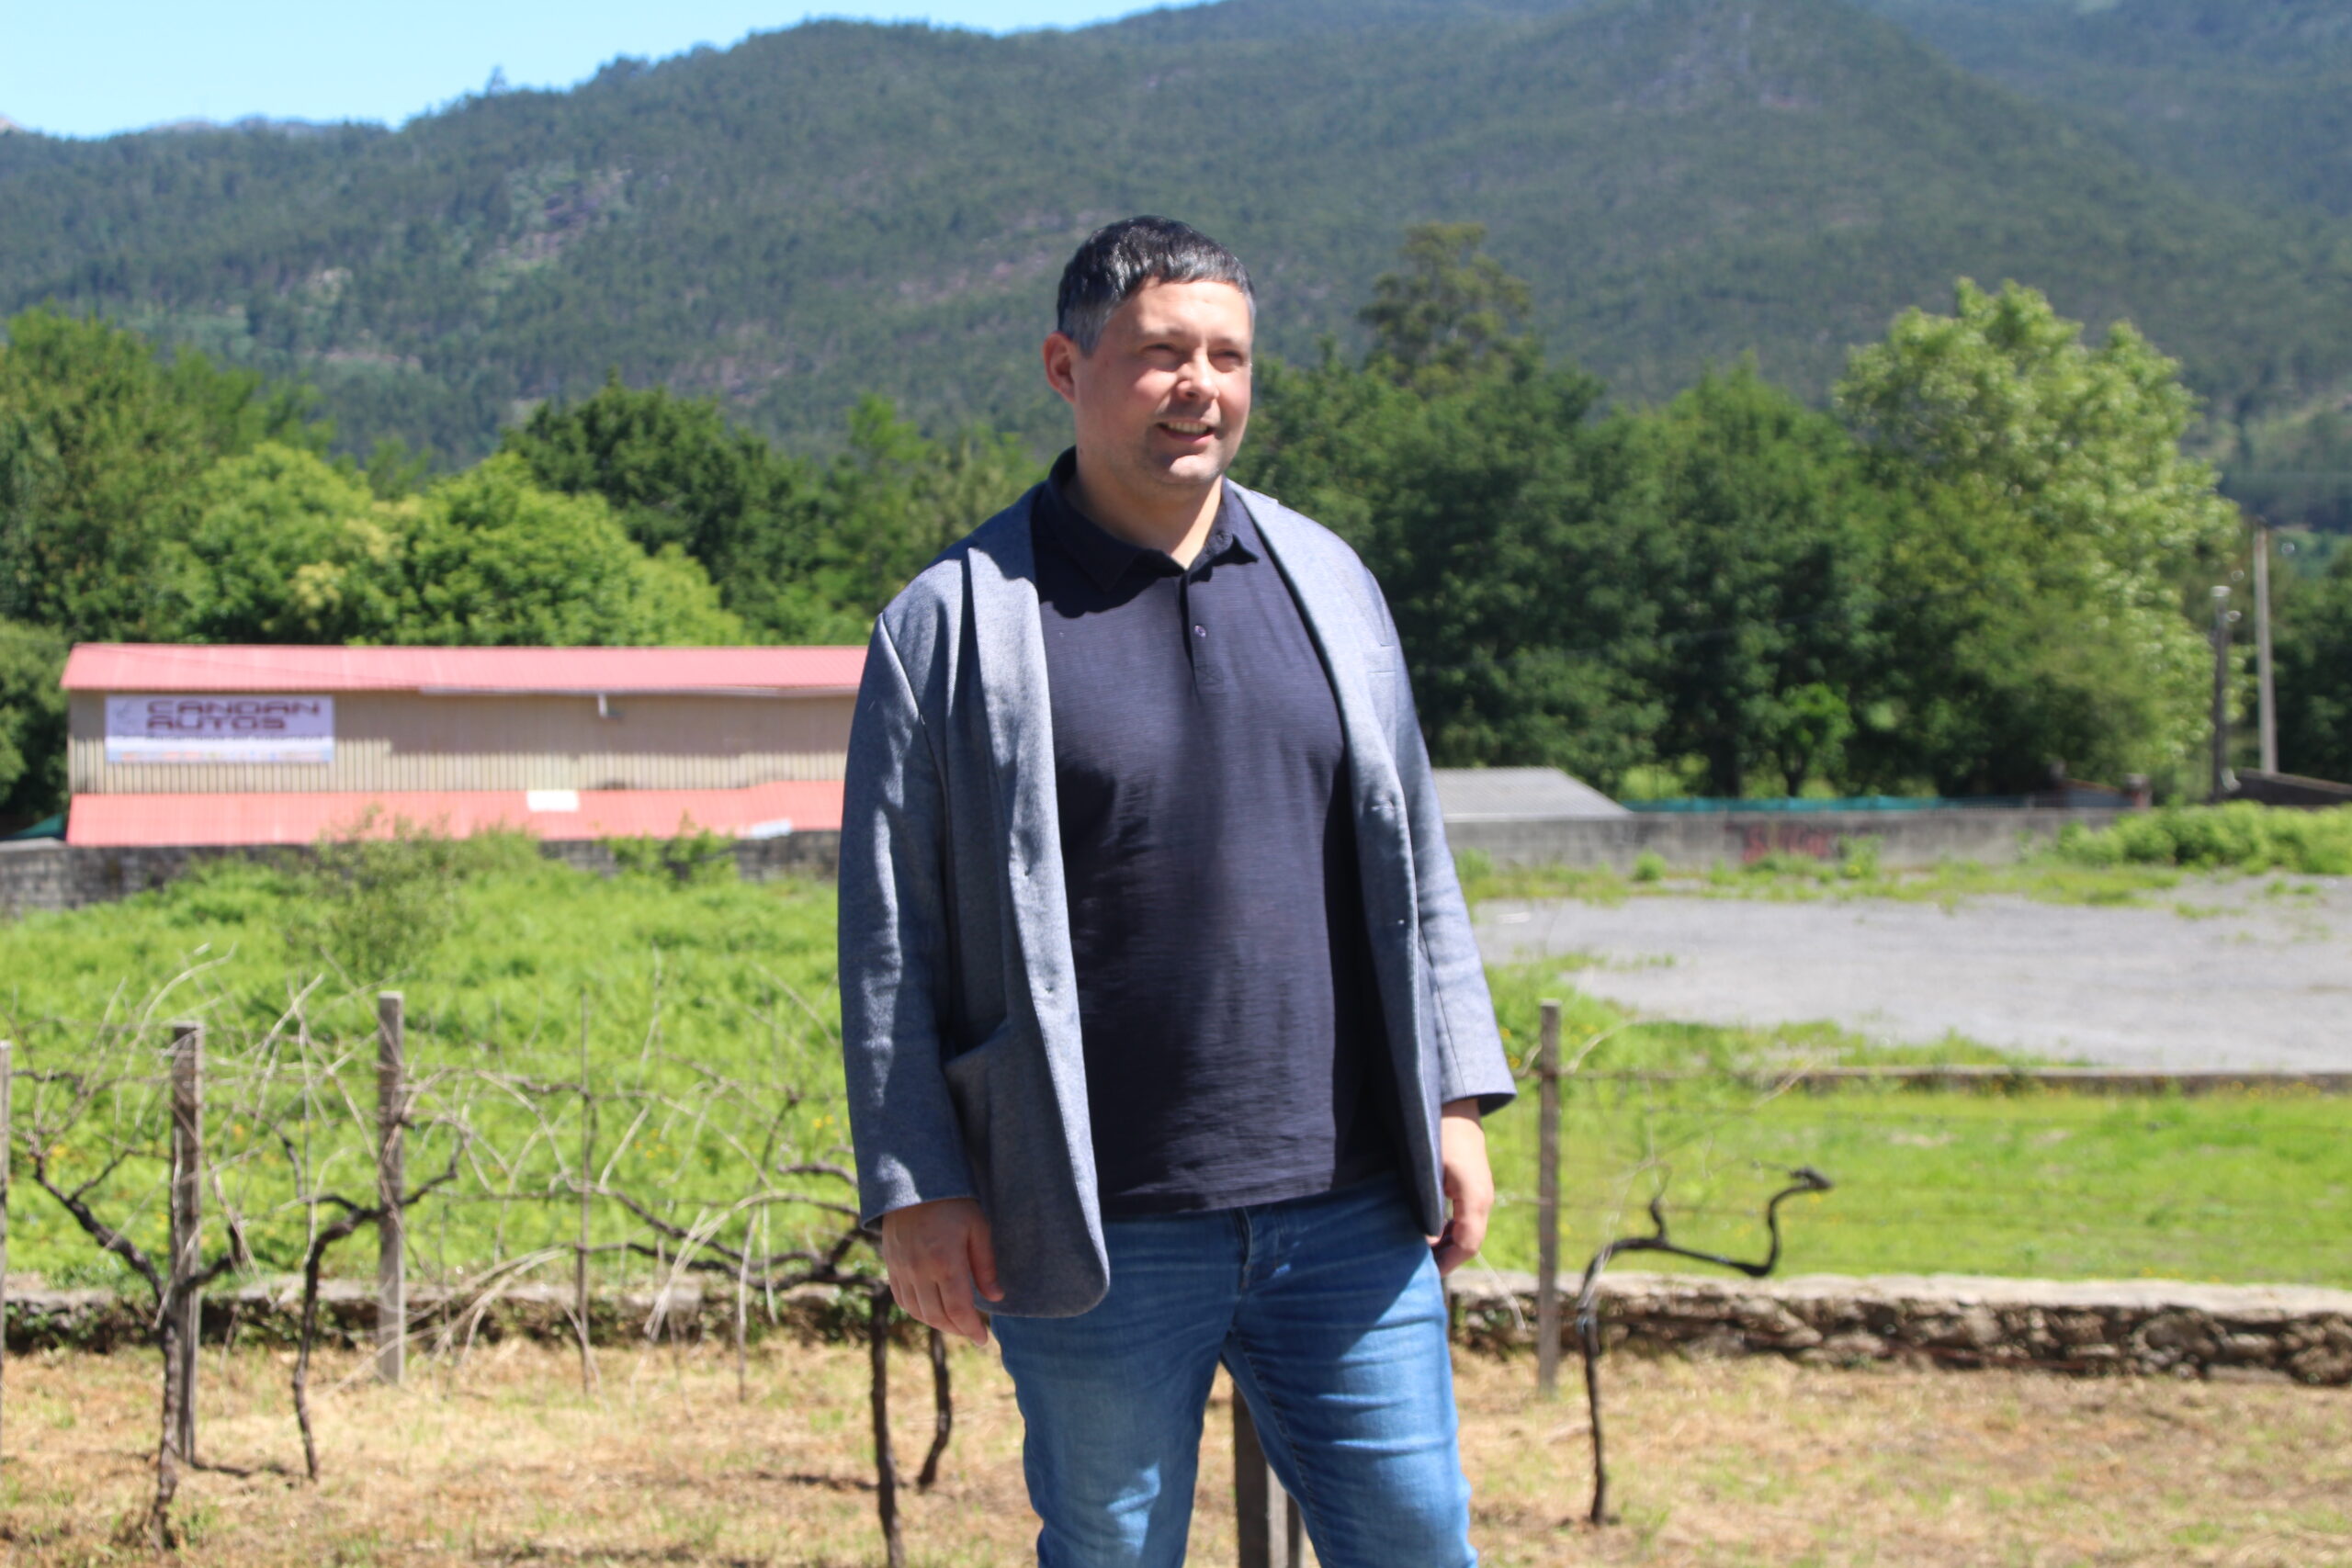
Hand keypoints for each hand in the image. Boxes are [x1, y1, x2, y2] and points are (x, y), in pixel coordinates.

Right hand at [878, 1196, 1002, 1345]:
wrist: (913, 1180)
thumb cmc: (953, 1202)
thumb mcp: (978, 1228)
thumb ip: (986, 1265)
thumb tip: (996, 1297)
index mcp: (945, 1261)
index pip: (959, 1310)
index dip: (972, 1329)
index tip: (984, 1340)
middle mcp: (919, 1270)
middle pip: (938, 1316)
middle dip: (958, 1330)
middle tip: (973, 1333)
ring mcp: (902, 1269)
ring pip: (918, 1312)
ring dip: (938, 1324)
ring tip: (956, 1324)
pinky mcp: (891, 1265)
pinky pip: (902, 1300)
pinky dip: (918, 1312)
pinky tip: (932, 1311)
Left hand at [1429, 1099, 1491, 1276]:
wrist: (1452, 1101)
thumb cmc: (1436, 1133)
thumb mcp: (1428, 1172)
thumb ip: (1428, 1207)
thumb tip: (1425, 1242)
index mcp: (1475, 1198)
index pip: (1467, 1245)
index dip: (1446, 1264)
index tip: (1425, 1274)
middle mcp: (1482, 1198)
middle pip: (1469, 1242)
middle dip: (1445, 1258)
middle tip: (1417, 1270)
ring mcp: (1480, 1191)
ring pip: (1468, 1230)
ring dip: (1446, 1244)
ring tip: (1420, 1255)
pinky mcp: (1473, 1184)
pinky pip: (1465, 1217)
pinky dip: (1448, 1229)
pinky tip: (1428, 1231)